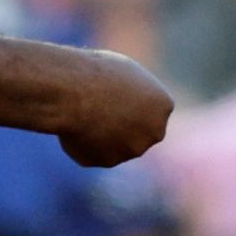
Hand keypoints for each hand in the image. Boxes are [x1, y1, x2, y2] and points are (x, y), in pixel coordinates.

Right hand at [53, 50, 174, 166]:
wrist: (72, 92)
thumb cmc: (97, 73)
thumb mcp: (124, 74)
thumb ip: (135, 94)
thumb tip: (130, 103)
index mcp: (163, 105)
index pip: (151, 109)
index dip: (130, 102)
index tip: (113, 93)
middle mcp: (154, 132)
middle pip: (138, 131)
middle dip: (123, 124)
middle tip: (100, 107)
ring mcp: (131, 150)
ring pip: (116, 144)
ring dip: (103, 134)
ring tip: (83, 112)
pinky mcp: (107, 162)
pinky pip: (95, 152)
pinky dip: (84, 142)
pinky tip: (75, 125)